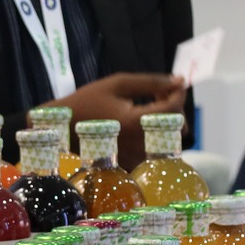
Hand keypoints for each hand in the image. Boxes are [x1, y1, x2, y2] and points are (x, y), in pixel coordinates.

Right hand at [55, 72, 186, 166]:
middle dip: (174, 109)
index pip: (174, 109)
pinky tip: (142, 124)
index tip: (175, 84)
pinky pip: (156, 149)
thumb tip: (180, 81)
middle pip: (177, 129)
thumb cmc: (89, 101)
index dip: (179, 93)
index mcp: (135, 122)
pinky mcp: (133, 163)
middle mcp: (139, 144)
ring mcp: (136, 157)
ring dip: (166, 122)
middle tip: (159, 95)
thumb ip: (151, 82)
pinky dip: (155, 135)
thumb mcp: (118, 84)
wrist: (64, 127)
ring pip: (169, 140)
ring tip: (148, 108)